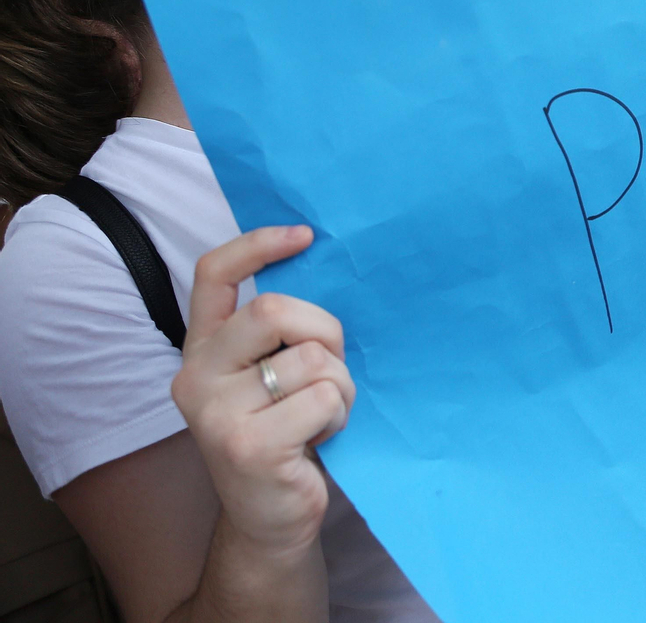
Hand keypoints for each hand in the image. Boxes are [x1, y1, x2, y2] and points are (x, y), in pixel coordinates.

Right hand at [171, 226, 354, 554]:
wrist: (270, 518)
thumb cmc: (286, 432)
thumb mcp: (271, 374)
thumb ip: (278, 333)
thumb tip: (323, 263)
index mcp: (203, 348)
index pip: (213, 274)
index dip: (258, 244)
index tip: (305, 235)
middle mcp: (197, 375)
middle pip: (274, 309)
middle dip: (325, 331)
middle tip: (331, 367)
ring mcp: (217, 412)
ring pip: (313, 358)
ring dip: (340, 385)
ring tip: (321, 414)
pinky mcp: (248, 444)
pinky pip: (325, 398)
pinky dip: (340, 415)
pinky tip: (319, 438)